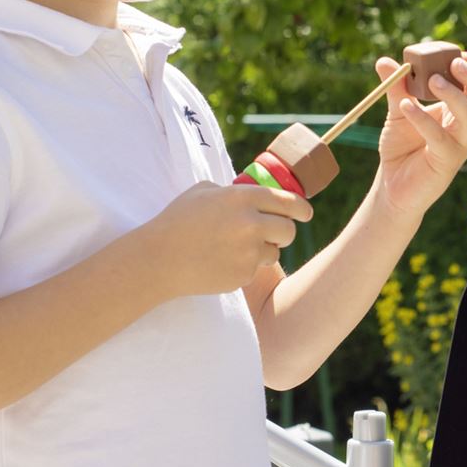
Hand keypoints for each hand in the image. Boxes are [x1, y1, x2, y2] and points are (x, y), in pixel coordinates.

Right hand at [143, 180, 312, 297]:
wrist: (159, 259)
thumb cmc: (178, 221)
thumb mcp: (203, 191)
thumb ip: (232, 191)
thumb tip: (254, 195)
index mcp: (242, 197)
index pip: (288, 202)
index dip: (302, 208)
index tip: (306, 213)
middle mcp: (250, 223)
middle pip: (289, 231)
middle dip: (283, 232)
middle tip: (272, 233)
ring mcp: (248, 252)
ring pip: (274, 252)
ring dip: (262, 250)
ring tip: (235, 248)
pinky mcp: (243, 275)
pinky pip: (255, 269)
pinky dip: (244, 266)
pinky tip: (221, 261)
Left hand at [374, 50, 466, 218]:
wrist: (393, 186)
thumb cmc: (402, 146)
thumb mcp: (399, 110)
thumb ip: (396, 87)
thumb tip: (384, 61)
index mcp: (460, 111)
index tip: (460, 53)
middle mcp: (466, 128)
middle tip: (455, 63)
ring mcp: (459, 146)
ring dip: (455, 96)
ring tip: (433, 81)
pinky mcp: (446, 163)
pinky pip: (441, 139)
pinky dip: (424, 120)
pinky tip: (406, 107)